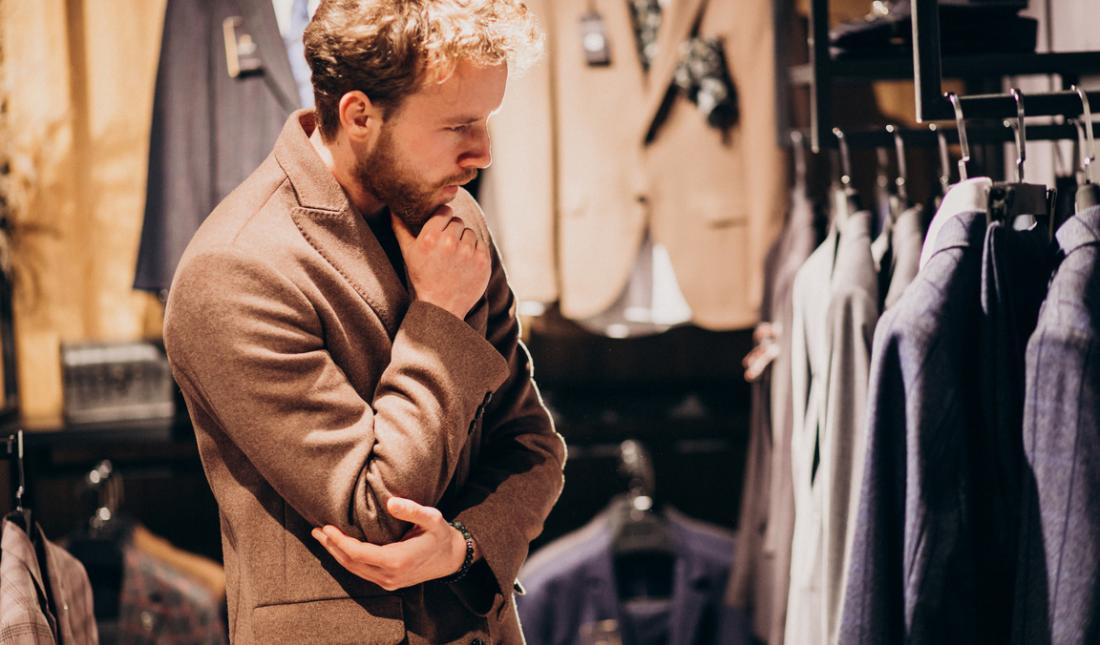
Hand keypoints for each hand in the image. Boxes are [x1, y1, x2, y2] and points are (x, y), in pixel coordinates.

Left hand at [311, 497, 472, 591]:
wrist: (453, 558)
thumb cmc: (442, 535)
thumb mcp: (433, 518)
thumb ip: (412, 510)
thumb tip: (390, 502)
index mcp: (396, 560)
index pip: (357, 553)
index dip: (339, 541)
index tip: (326, 527)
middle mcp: (389, 575)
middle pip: (351, 563)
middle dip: (331, 547)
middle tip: (316, 531)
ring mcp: (389, 582)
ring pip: (354, 570)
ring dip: (337, 555)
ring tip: (323, 539)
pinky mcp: (389, 583)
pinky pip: (362, 573)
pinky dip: (348, 561)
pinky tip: (341, 550)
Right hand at [392, 207, 489, 319]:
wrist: (442, 307)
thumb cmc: (423, 278)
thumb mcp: (408, 253)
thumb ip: (401, 228)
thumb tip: (394, 209)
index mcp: (430, 238)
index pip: (444, 211)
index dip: (443, 219)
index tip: (441, 229)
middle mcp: (450, 243)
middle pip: (458, 221)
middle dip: (453, 231)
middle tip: (446, 248)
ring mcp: (468, 252)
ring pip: (470, 232)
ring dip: (464, 241)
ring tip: (455, 258)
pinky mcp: (483, 261)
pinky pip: (481, 244)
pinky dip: (475, 252)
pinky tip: (465, 264)